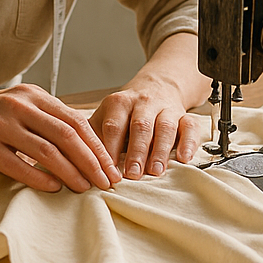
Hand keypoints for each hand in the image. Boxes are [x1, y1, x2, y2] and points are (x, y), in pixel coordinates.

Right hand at [0, 84, 122, 193]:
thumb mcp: (19, 108)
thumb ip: (48, 119)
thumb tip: (89, 144)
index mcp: (32, 95)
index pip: (75, 120)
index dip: (97, 146)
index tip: (111, 167)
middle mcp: (18, 105)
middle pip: (66, 135)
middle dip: (91, 161)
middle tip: (106, 182)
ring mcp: (0, 124)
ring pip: (46, 151)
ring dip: (71, 173)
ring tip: (85, 188)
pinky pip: (18, 165)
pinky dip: (40, 178)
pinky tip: (54, 188)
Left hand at [92, 86, 207, 179]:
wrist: (155, 87)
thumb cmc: (125, 112)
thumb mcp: (104, 116)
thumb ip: (91, 136)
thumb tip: (73, 161)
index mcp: (119, 103)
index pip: (113, 126)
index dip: (109, 149)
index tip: (107, 172)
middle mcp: (143, 103)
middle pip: (140, 126)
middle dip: (136, 152)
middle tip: (132, 175)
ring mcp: (165, 108)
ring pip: (165, 127)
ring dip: (160, 150)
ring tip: (155, 171)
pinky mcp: (184, 115)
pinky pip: (189, 127)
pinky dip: (188, 142)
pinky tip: (183, 158)